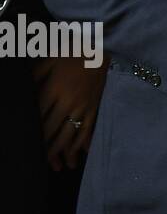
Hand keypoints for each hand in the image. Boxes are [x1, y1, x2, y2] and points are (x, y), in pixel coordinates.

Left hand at [32, 56, 105, 170]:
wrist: (100, 47)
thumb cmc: (71, 52)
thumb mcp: (48, 60)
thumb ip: (34, 77)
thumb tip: (20, 92)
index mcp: (54, 89)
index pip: (40, 117)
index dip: (33, 134)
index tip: (27, 147)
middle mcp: (69, 101)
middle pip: (54, 130)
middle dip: (47, 149)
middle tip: (41, 164)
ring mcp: (84, 105)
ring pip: (72, 133)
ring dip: (64, 151)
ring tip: (59, 166)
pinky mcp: (94, 105)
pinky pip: (89, 127)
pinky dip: (85, 142)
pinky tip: (82, 153)